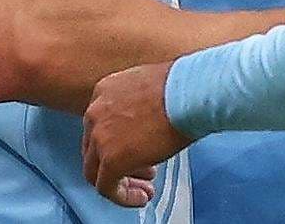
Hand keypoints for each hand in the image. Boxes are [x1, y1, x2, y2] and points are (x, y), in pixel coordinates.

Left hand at [83, 62, 189, 207]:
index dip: (116, 142)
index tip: (135, 151)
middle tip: (141, 172)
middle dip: (117, 164)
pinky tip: (141, 197)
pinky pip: (107, 188)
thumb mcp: (148, 87)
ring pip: (96, 171)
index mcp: (104, 91)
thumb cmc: (183, 87)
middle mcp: (95, 112)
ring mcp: (100, 137)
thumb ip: (137, 105)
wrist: (190, 93)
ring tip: (144, 189)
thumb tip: (145, 124)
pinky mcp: (111, 160)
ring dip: (120, 182)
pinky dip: (122, 196)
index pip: (99, 125)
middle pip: (94, 149)